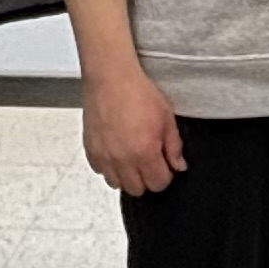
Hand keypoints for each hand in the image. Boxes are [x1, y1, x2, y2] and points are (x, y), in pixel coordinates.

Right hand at [81, 60, 186, 196]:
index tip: (165, 166)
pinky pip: (100, 171)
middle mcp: (122, 159)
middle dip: (146, 179)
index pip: (158, 184)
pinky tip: (116, 152)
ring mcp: (104, 156)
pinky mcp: (90, 149)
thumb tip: (179, 165)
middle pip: (137, 190)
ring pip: (116, 184)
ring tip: (131, 158)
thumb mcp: (167, 118)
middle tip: (149, 162)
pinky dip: (109, 167)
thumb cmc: (138, 92)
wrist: (111, 77)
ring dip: (126, 176)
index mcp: (144, 152)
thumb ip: (174, 147)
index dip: (165, 176)